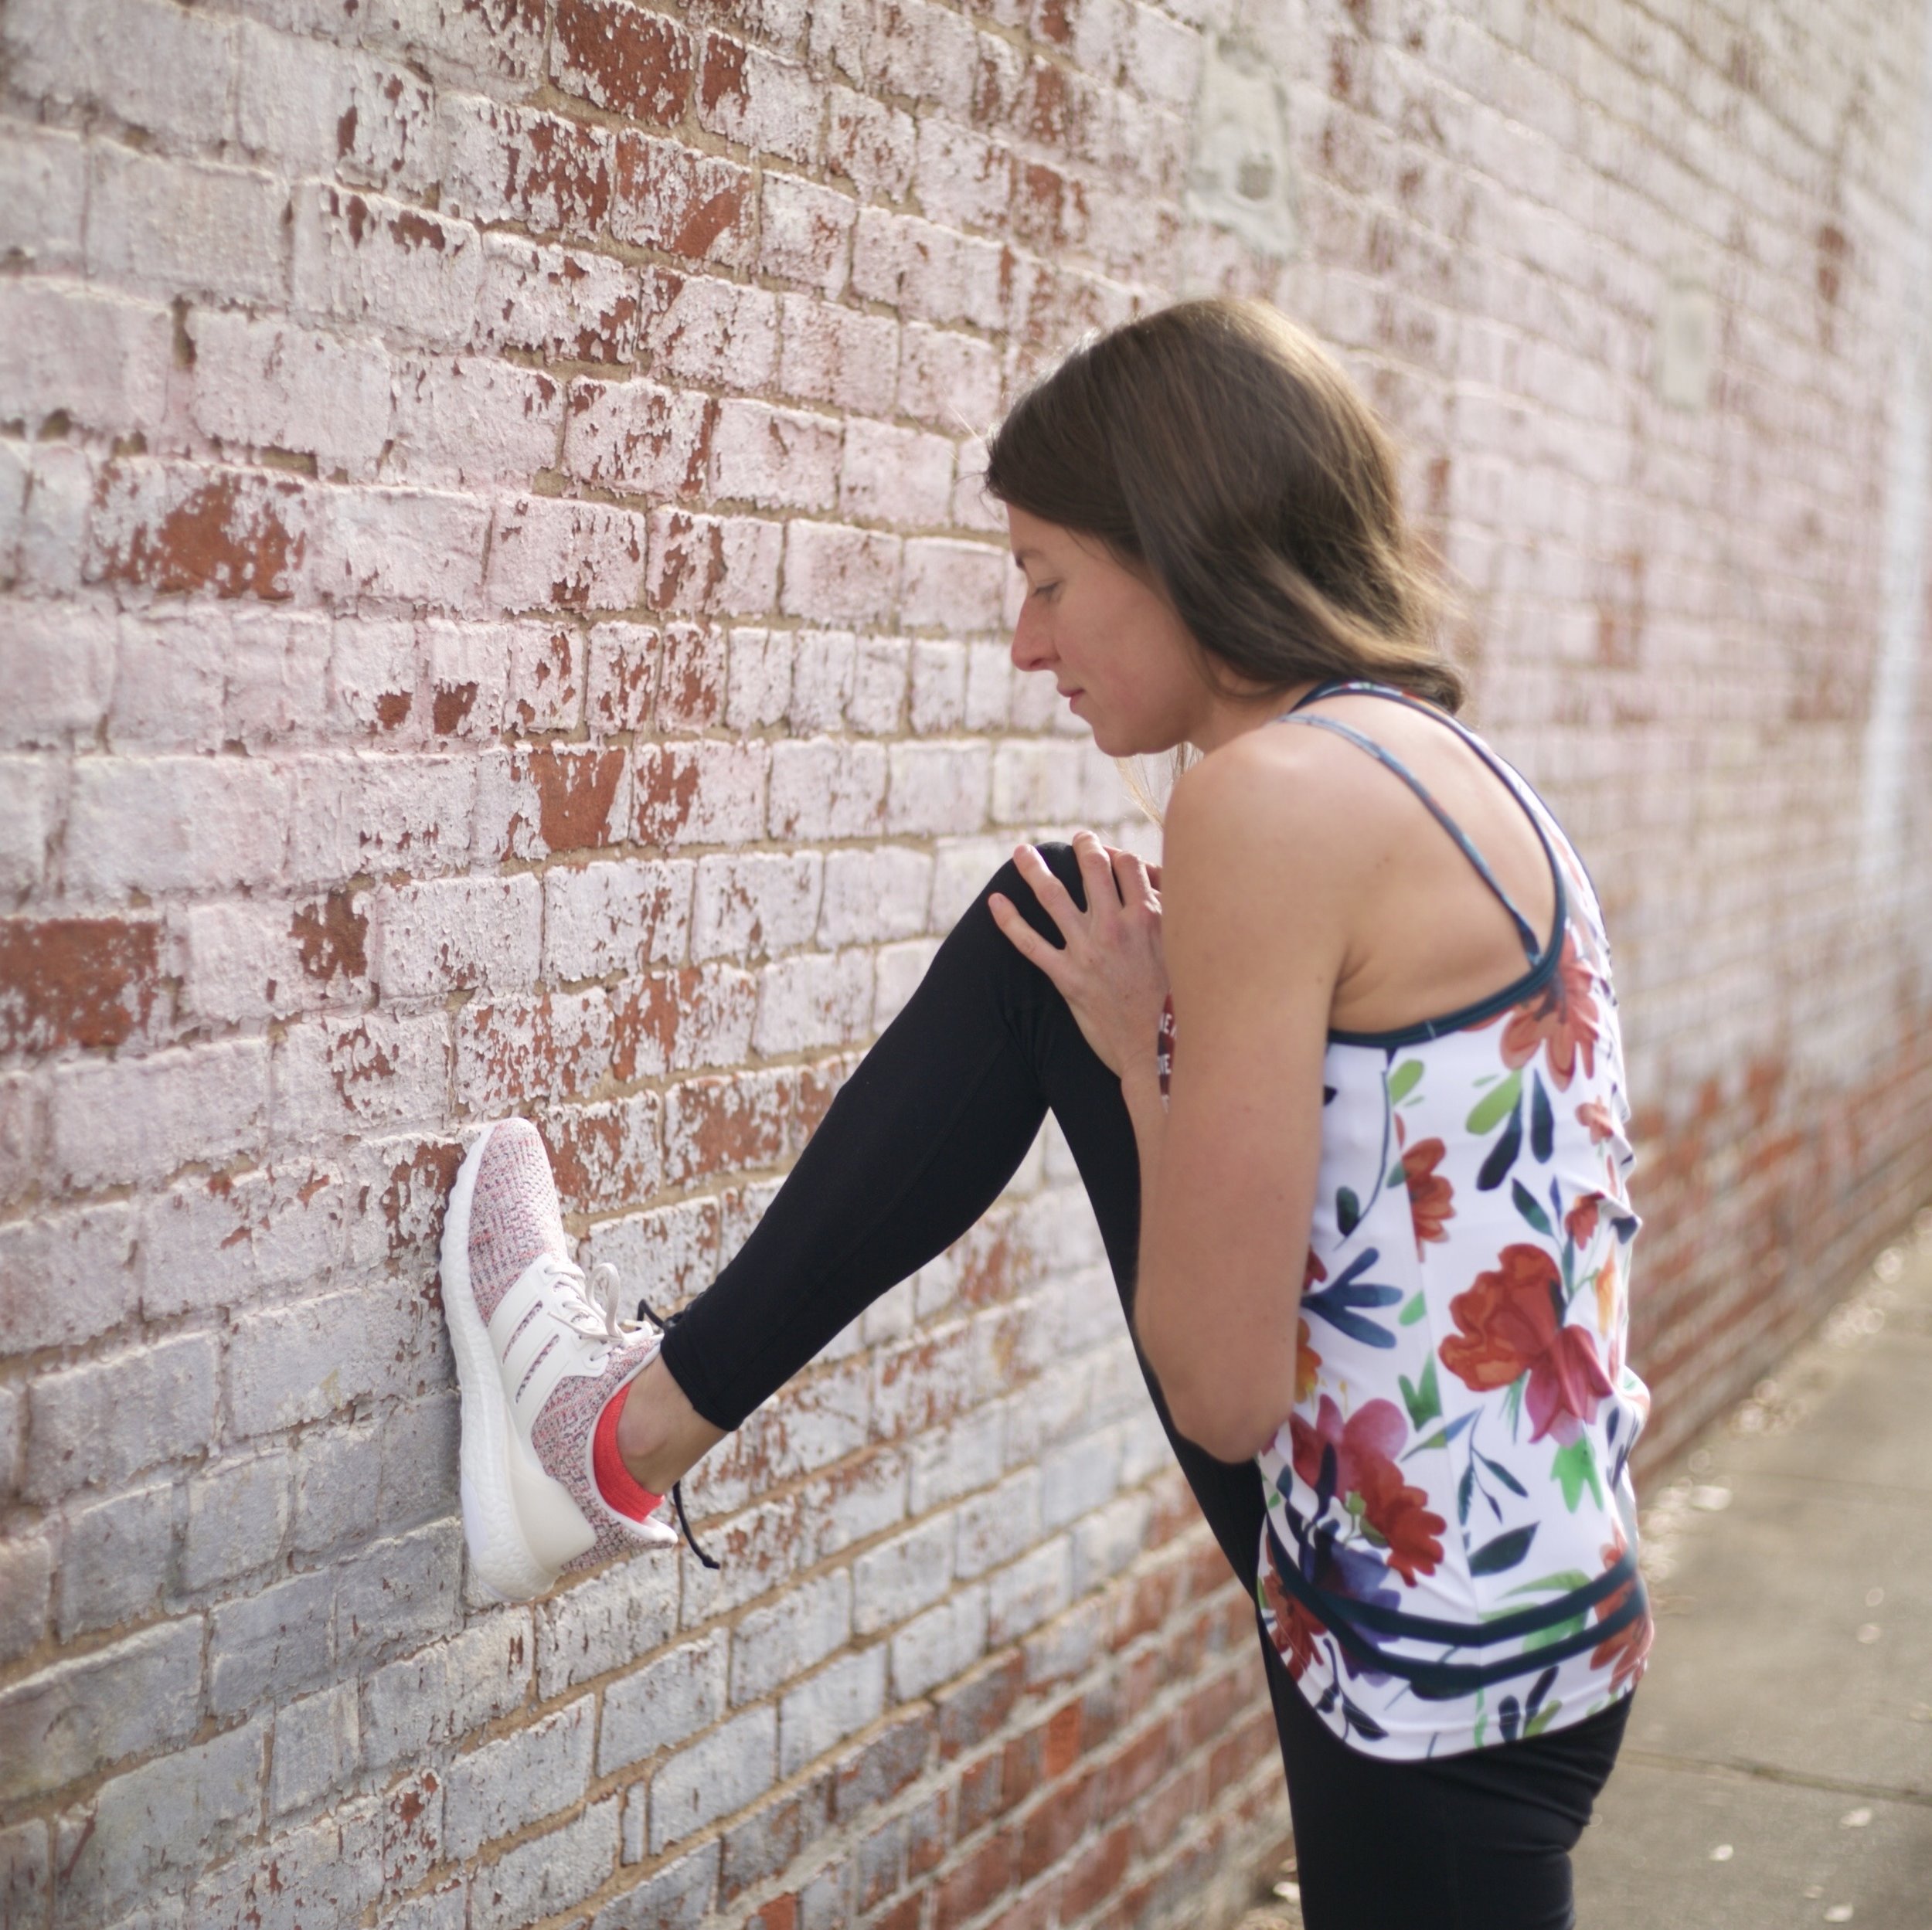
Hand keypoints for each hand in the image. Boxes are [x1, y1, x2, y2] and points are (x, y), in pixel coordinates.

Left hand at [987, 831, 1167, 1079]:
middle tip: (1077, 838)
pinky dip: (1009, 921)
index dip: (1119, 854)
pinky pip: (1030, 943)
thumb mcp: (1185, 952)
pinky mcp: (1067, 978)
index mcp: (1149, 917)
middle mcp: (1116, 927)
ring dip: (1034, 869)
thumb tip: (1157, 884)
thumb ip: (1170, 916)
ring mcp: (1089, 951)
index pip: (1129, 865)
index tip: (1113, 855)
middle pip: (1093, 868)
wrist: (1159, 1050)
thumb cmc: (1178, 1004)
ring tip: (1021, 852)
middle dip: (1083, 846)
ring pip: (1053, 896)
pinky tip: (994, 903)